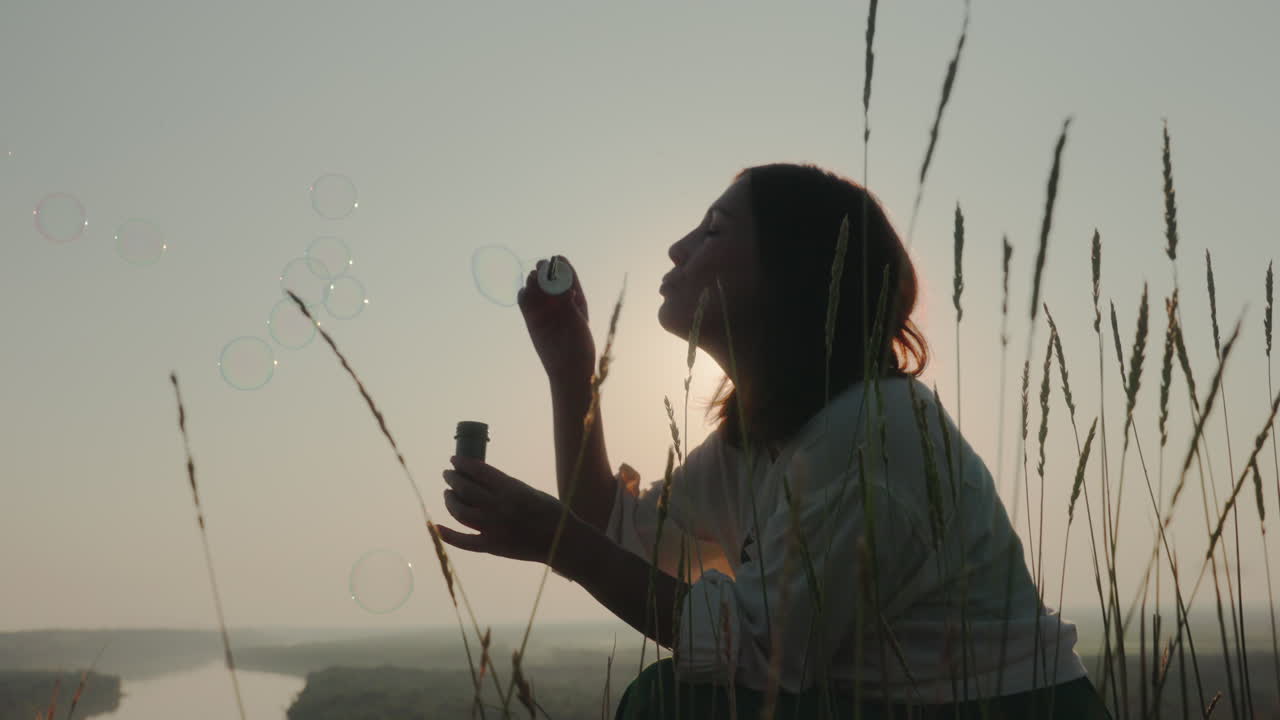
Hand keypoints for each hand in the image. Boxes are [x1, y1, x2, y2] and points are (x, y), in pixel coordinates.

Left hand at [437, 456, 567, 564]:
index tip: (454, 460)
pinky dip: (448, 534)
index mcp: (511, 489)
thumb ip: (506, 487)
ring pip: (460, 512)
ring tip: (448, 494)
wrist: (562, 542)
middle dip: (452, 479)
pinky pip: (464, 541)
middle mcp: (498, 507)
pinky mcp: (491, 547)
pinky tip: (437, 526)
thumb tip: (482, 479)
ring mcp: (493, 528)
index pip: (478, 471)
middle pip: (465, 489)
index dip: (462, 463)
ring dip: (450, 501)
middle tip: (448, 475)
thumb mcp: (530, 491)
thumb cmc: (551, 513)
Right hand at [517, 256, 595, 381]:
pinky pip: (524, 300)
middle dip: (546, 270)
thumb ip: (568, 304)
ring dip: (534, 280)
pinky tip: (526, 292)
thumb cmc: (579, 347)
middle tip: (543, 268)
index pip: (568, 276)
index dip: (563, 266)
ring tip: (535, 279)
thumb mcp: (577, 323)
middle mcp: (559, 302)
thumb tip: (563, 287)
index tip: (559, 258)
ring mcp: (544, 310)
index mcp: (576, 300)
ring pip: (535, 287)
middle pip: (550, 278)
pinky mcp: (531, 319)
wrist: (568, 370)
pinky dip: (524, 293)